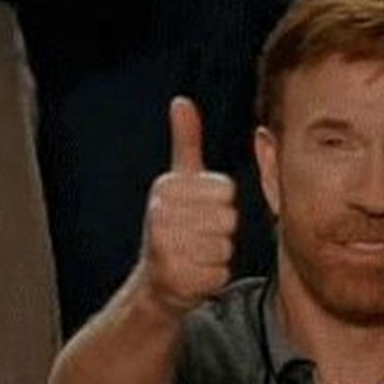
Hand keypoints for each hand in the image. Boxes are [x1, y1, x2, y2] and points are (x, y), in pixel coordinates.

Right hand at [138, 96, 237, 314]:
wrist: (154, 281)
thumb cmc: (174, 225)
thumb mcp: (178, 181)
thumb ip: (186, 142)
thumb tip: (182, 102)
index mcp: (165, 188)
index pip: (226, 190)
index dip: (221, 204)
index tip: (200, 211)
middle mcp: (160, 216)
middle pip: (229, 219)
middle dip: (221, 231)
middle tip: (198, 236)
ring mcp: (166, 249)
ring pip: (226, 247)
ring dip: (217, 255)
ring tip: (195, 254)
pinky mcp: (178, 280)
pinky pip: (221, 273)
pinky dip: (214, 276)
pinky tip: (195, 274)